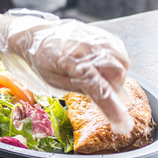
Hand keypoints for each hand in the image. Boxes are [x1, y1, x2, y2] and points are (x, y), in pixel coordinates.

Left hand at [0, 14, 132, 132]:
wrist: (36, 35)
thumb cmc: (41, 60)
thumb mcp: (52, 81)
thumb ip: (78, 87)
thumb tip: (103, 97)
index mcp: (70, 62)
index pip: (98, 87)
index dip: (111, 107)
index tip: (121, 123)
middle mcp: (86, 47)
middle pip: (117, 73)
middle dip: (114, 87)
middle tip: (100, 91)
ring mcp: (95, 37)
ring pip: (122, 61)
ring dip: (115, 75)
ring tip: (97, 76)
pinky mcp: (101, 33)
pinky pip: (119, 51)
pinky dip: (115, 62)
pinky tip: (99, 65)